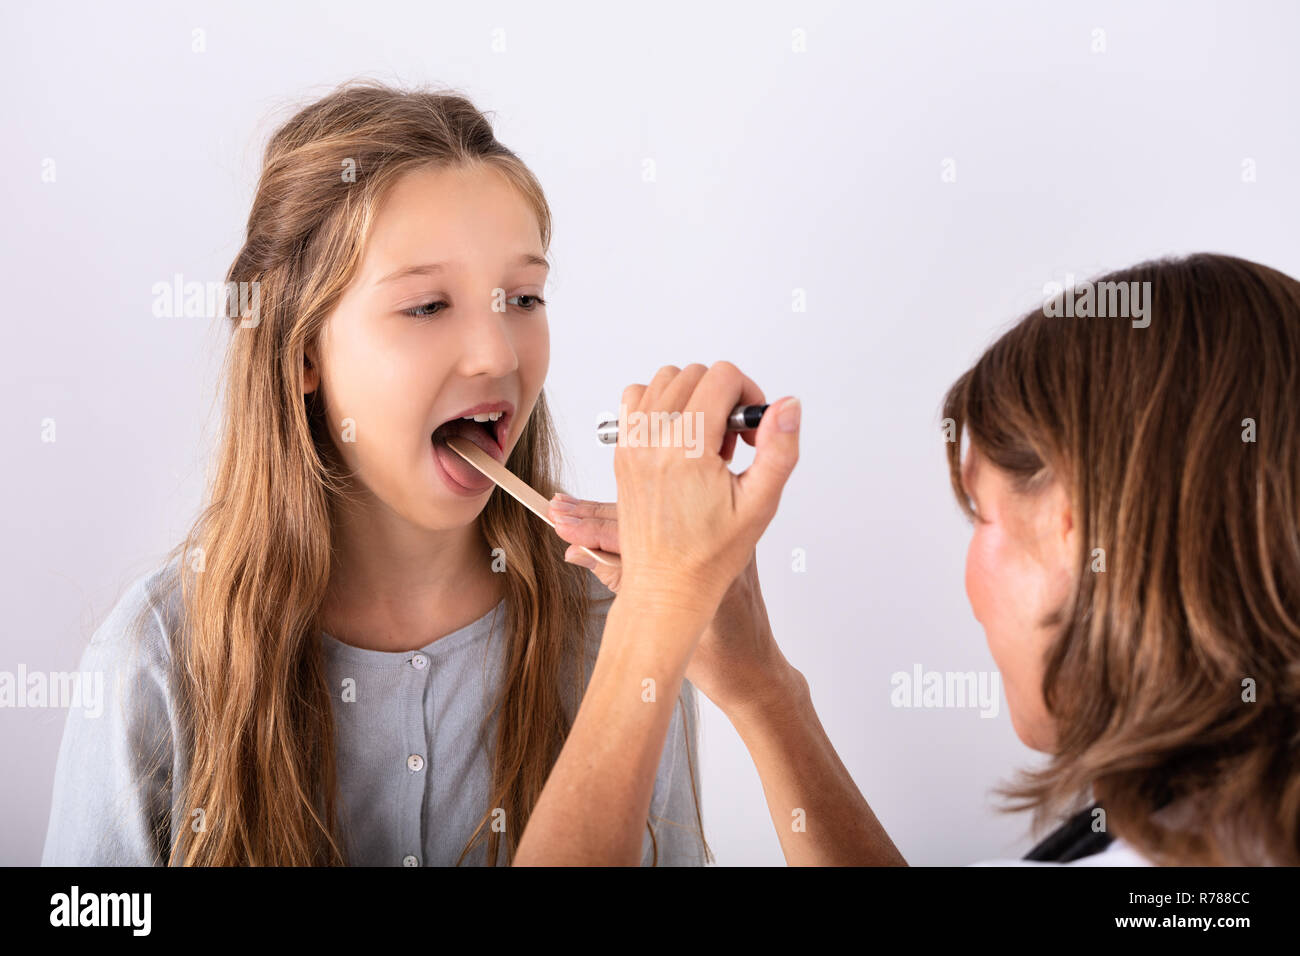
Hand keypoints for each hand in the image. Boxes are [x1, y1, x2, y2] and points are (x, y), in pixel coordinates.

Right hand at [550, 495, 798, 714]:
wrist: (755, 670)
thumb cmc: (723, 657)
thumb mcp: (667, 626)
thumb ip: (625, 584)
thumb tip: (579, 553)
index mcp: (707, 555)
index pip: (641, 530)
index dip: (595, 528)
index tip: (562, 522)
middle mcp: (714, 536)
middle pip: (644, 516)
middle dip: (595, 515)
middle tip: (557, 508)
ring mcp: (714, 540)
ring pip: (652, 522)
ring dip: (608, 518)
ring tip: (569, 512)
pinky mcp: (711, 546)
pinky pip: (667, 529)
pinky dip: (631, 530)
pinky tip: (601, 525)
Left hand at [610, 362, 799, 615]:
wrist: (666, 587)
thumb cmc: (710, 554)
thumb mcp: (760, 503)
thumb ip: (779, 448)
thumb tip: (787, 405)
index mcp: (687, 447)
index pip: (721, 377)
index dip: (747, 395)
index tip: (750, 432)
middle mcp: (652, 439)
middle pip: (695, 374)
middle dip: (722, 398)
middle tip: (730, 444)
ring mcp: (631, 443)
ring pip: (664, 380)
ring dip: (691, 398)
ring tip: (705, 442)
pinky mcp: (621, 452)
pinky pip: (636, 400)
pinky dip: (659, 405)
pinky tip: (679, 439)